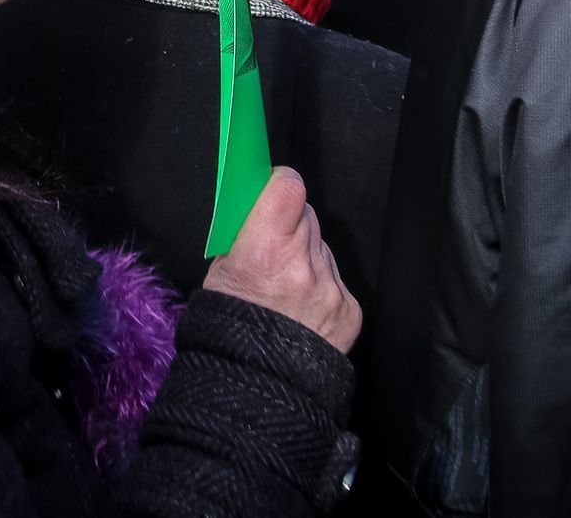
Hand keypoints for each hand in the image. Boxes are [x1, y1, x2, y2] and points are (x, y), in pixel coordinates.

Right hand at [201, 167, 361, 353]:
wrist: (255, 385)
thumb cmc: (228, 325)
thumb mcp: (221, 269)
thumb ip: (248, 233)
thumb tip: (262, 206)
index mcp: (264, 249)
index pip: (289, 187)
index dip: (280, 185)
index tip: (273, 191)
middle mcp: (303, 265)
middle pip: (307, 217)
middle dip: (291, 226)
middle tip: (273, 249)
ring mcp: (331, 289)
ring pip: (322, 249)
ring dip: (307, 258)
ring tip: (286, 290)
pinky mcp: (350, 310)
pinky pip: (336, 281)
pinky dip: (321, 289)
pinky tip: (302, 311)